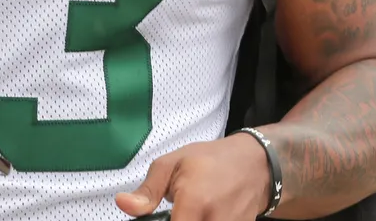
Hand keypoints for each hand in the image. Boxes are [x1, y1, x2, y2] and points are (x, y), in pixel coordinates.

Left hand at [116, 134, 271, 220]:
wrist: (253, 166)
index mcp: (193, 200)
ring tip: (188, 212)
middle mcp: (214, 220)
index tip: (156, 218)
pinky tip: (201, 215)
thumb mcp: (173, 163)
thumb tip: (121, 204)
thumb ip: (148, 190)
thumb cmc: (208, 160)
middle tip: (176, 210)